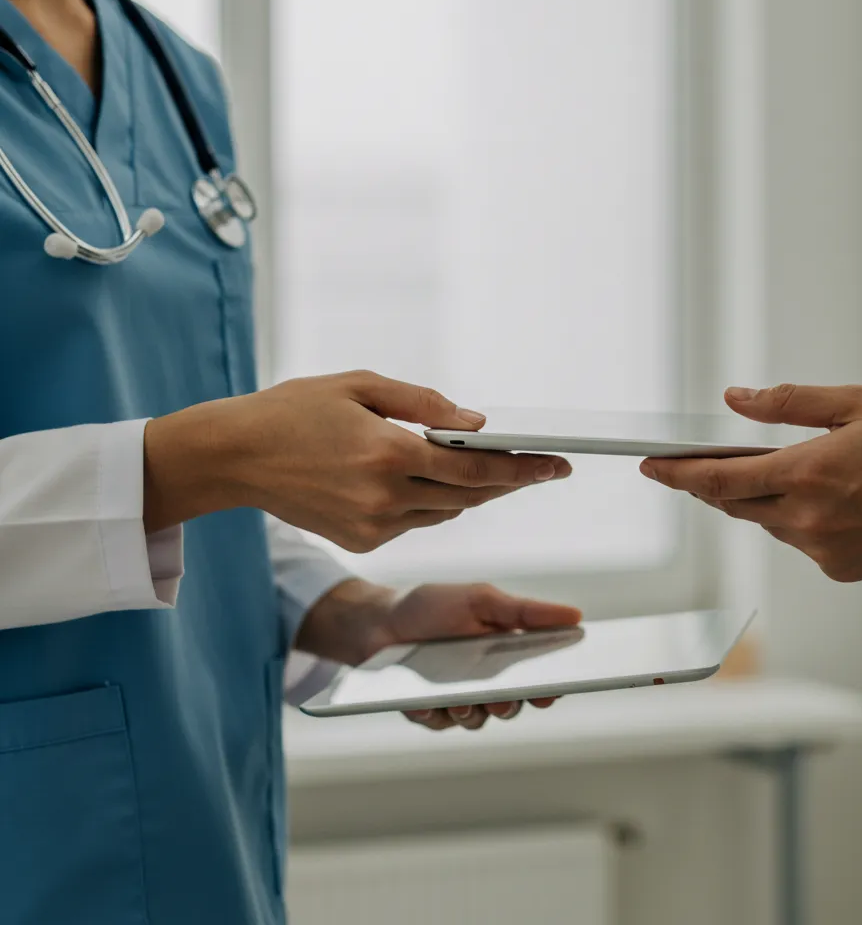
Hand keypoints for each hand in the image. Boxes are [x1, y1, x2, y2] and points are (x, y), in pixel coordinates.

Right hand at [143, 371, 570, 549]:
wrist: (236, 456)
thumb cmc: (295, 409)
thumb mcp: (361, 385)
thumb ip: (425, 404)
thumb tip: (474, 425)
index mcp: (388, 453)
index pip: (476, 470)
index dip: (523, 469)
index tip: (558, 465)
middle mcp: (385, 498)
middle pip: (469, 497)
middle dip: (507, 482)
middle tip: (537, 466)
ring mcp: (372, 526)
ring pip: (445, 513)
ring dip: (471, 493)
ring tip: (495, 471)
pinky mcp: (360, 541)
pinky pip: (415, 522)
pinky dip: (432, 503)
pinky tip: (436, 482)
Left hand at [299, 580, 580, 731]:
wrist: (375, 621)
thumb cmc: (431, 605)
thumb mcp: (480, 600)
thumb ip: (526, 612)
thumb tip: (575, 616)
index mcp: (504, 652)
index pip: (538, 676)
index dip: (550, 686)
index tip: (553, 690)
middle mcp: (485, 681)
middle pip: (512, 704)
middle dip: (510, 704)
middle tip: (503, 699)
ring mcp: (457, 699)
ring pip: (477, 720)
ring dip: (472, 711)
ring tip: (459, 698)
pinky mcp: (428, 712)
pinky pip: (439, 723)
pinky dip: (433, 713)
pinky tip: (424, 702)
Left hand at [640, 384, 861, 580]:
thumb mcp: (858, 405)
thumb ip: (789, 402)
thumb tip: (737, 399)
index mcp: (808, 473)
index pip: (718, 478)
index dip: (677, 473)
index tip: (651, 465)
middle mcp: (807, 519)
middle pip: (732, 503)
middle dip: (710, 483)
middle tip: (695, 464)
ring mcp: (822, 550)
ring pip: (765, 522)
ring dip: (760, 498)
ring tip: (787, 470)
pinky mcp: (838, 569)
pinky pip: (797, 540)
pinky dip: (794, 518)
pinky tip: (826, 499)